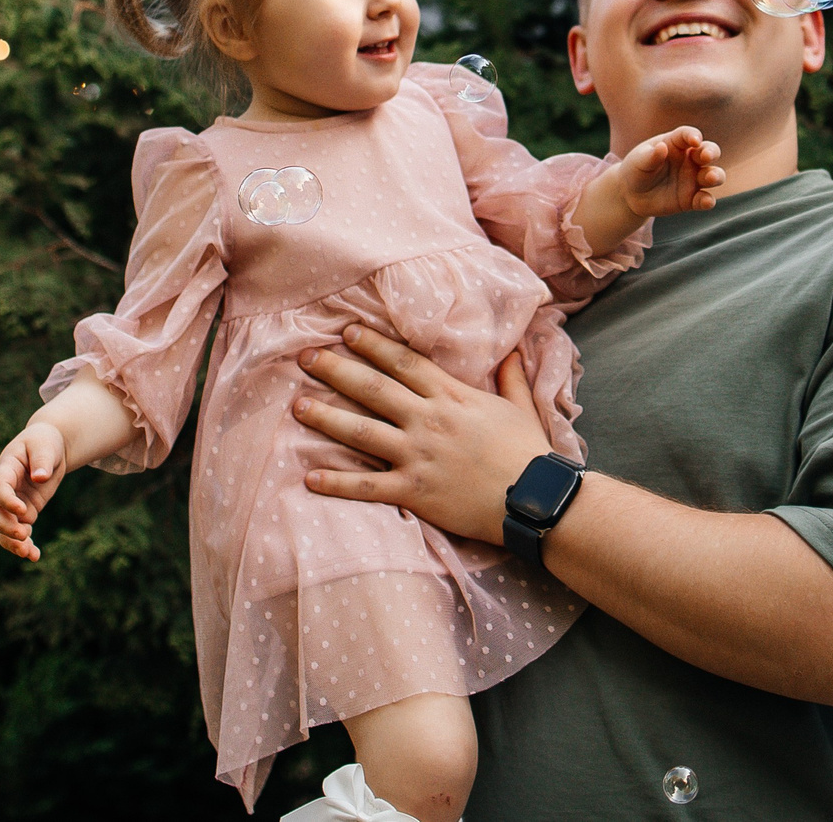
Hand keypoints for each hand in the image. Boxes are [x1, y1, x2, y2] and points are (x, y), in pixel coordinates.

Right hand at [0, 420, 67, 560]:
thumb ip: (42, 459)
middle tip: (23, 535)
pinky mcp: (24, 512)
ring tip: (28, 553)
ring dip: (11, 542)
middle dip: (5, 526)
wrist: (49, 447)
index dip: (6, 500)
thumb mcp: (45, 444)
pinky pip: (18, 531)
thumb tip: (40, 478)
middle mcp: (5, 488)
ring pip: (2, 526)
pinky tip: (34, 556)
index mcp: (6, 468)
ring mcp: (12, 502)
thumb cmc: (45, 441)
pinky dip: (24, 545)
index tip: (22, 511)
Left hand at [294, 326, 555, 544]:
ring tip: (298, 406)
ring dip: (326, 418)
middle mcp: (429, 420)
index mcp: (452, 397)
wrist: (534, 499)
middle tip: (305, 358)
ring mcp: (418, 456)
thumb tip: (513, 350)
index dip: (373, 346)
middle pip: (373, 389)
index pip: (405, 363)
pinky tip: (309, 477)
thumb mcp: (521, 407)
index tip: (347, 332)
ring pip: (362, 432)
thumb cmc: (529, 453)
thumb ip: (511, 377)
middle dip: (337, 371)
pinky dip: (337, 483)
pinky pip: (367, 487)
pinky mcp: (414, 492)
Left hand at [610, 126, 723, 219]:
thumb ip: (651, 156)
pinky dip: (708, 201)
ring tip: (710, 178)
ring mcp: (693, 179)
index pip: (688, 135)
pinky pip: (704, 200)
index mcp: (676, 144)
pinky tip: (705, 201)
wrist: (631, 195)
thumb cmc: (636, 169)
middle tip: (706, 156)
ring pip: (714, 175)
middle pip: (709, 151)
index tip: (695, 140)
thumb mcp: (639, 161)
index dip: (693, 135)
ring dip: (716, 175)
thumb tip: (661, 147)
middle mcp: (689, 160)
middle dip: (711, 152)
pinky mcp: (692, 199)